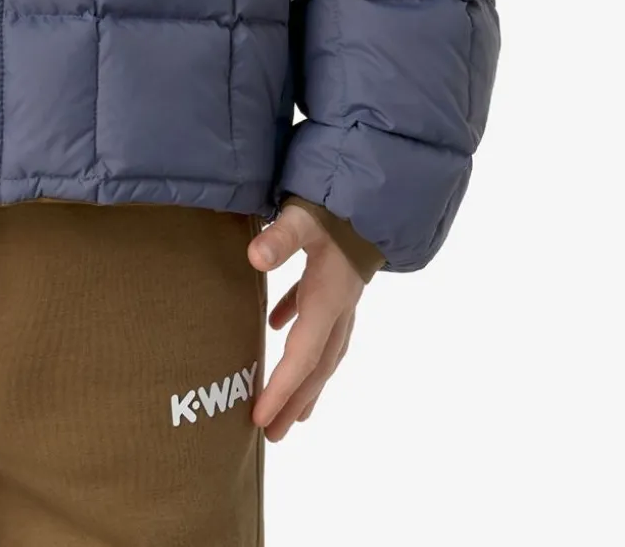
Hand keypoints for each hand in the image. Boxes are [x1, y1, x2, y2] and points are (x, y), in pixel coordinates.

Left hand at [246, 203, 366, 440]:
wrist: (370, 190)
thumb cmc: (336, 206)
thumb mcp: (304, 217)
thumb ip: (281, 237)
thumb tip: (254, 257)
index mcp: (328, 302)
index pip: (302, 358)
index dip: (281, 391)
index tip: (260, 419)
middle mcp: (338, 309)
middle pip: (316, 367)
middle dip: (294, 401)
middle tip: (271, 434)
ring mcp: (340, 297)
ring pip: (322, 350)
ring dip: (303, 379)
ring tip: (289, 407)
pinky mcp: (334, 281)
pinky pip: (316, 318)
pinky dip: (298, 329)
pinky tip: (277, 326)